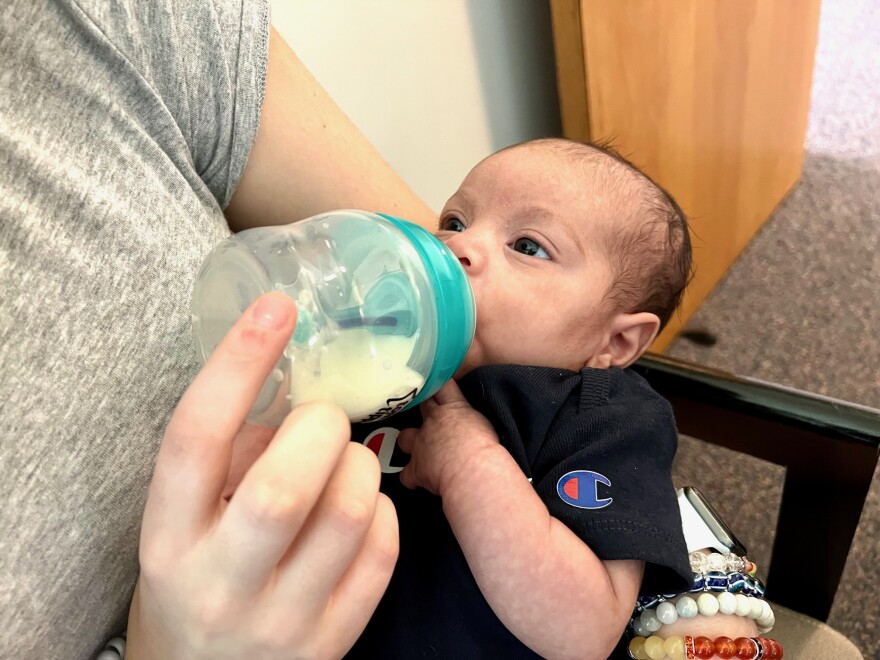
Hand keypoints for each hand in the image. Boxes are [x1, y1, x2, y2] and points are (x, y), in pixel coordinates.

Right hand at [127, 293, 398, 658]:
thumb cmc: (192, 583)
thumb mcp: (182, 524)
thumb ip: (227, 459)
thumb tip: (293, 389)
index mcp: (167, 541)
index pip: (195, 440)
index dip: (237, 364)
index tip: (276, 308)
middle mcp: (219, 585)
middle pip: (284, 488)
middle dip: (320, 427)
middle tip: (323, 417)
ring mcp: (281, 622)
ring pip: (348, 516)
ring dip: (361, 464)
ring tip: (346, 461)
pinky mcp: (333, 642)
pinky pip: (382, 554)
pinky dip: (383, 510)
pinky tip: (362, 507)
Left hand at [398, 380, 499, 494]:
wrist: (473, 472)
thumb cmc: (485, 450)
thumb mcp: (483, 423)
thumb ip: (470, 418)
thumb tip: (470, 422)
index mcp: (452, 408)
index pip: (441, 386)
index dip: (438, 386)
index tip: (438, 385)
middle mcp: (432, 423)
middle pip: (421, 408)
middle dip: (425, 411)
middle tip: (434, 418)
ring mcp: (420, 445)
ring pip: (404, 437)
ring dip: (409, 442)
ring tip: (419, 449)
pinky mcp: (416, 468)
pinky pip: (406, 474)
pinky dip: (411, 478)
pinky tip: (418, 480)